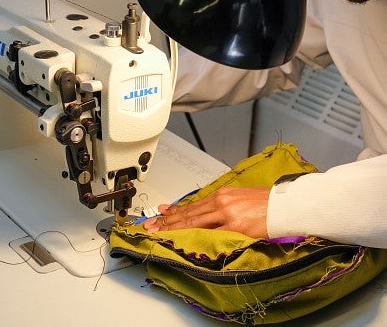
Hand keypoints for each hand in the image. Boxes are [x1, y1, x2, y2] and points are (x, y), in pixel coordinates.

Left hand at [143, 186, 269, 238]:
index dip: (174, 211)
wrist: (285, 205)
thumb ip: (223, 205)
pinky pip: (210, 234)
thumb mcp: (240, 198)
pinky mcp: (235, 227)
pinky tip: (182, 240)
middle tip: (150, 225)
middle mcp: (221, 202)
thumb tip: (209, 214)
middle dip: (167, 220)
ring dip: (173, 228)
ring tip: (157, 231)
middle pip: (188, 213)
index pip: (193, 205)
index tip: (161, 213)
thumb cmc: (265, 202)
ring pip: (194, 222)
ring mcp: (227, 214)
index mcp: (223, 195)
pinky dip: (194, 237)